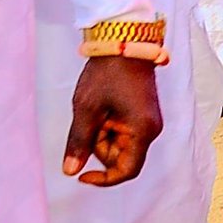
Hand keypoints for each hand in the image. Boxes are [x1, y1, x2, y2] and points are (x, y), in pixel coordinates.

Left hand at [62, 54, 162, 185]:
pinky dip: (109, 127)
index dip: (103, 179)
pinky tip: (102, 109)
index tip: (81, 175)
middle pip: (122, 157)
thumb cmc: (107, 74)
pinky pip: (124, 132)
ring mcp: (149, 121)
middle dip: (99, 148)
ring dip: (102, 136)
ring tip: (95, 110)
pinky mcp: (144, 114)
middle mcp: (151, 129)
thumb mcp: (87, 110)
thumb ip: (79, 142)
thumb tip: (71, 171)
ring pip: (121, 145)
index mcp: (142, 131)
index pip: (127, 171)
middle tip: (88, 123)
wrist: (124, 43)